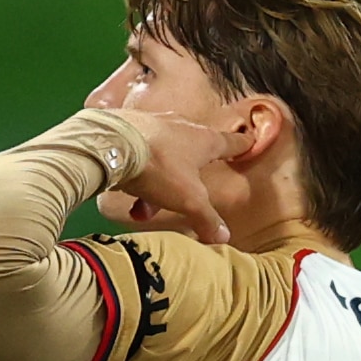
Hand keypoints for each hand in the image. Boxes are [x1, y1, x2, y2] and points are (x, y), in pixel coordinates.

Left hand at [95, 106, 234, 244]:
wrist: (110, 144)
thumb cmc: (159, 167)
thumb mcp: (188, 200)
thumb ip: (207, 218)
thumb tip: (223, 236)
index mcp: (203, 140)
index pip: (230, 143)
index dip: (241, 145)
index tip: (249, 142)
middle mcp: (181, 127)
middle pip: (193, 155)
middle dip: (189, 180)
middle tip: (186, 198)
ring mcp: (153, 124)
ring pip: (164, 159)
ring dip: (158, 187)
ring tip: (144, 210)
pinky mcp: (128, 128)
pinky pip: (141, 156)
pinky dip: (139, 178)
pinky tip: (129, 199)